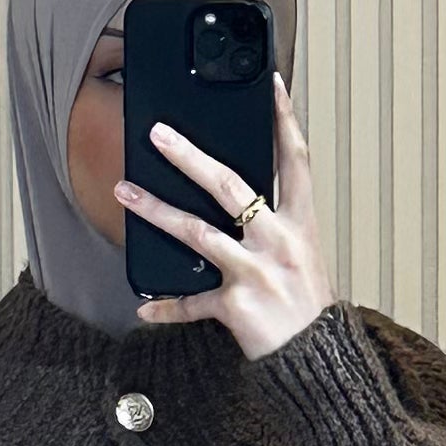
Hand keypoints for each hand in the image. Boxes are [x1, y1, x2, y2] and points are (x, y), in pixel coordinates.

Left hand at [113, 72, 336, 359]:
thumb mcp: (302, 255)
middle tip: (159, 134)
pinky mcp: (237, 306)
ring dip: (157, 211)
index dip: (285, 119)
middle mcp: (279, 241)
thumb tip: (239, 200)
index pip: (295, 160)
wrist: (320, 361)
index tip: (272, 84)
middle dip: (190, 156)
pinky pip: (193, 302)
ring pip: (198, 232)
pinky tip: (144, 305)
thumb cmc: (308, 307)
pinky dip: (167, 306)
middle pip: (231, 185)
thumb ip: (274, 226)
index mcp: (301, 224)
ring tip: (125, 192)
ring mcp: (257, 272)